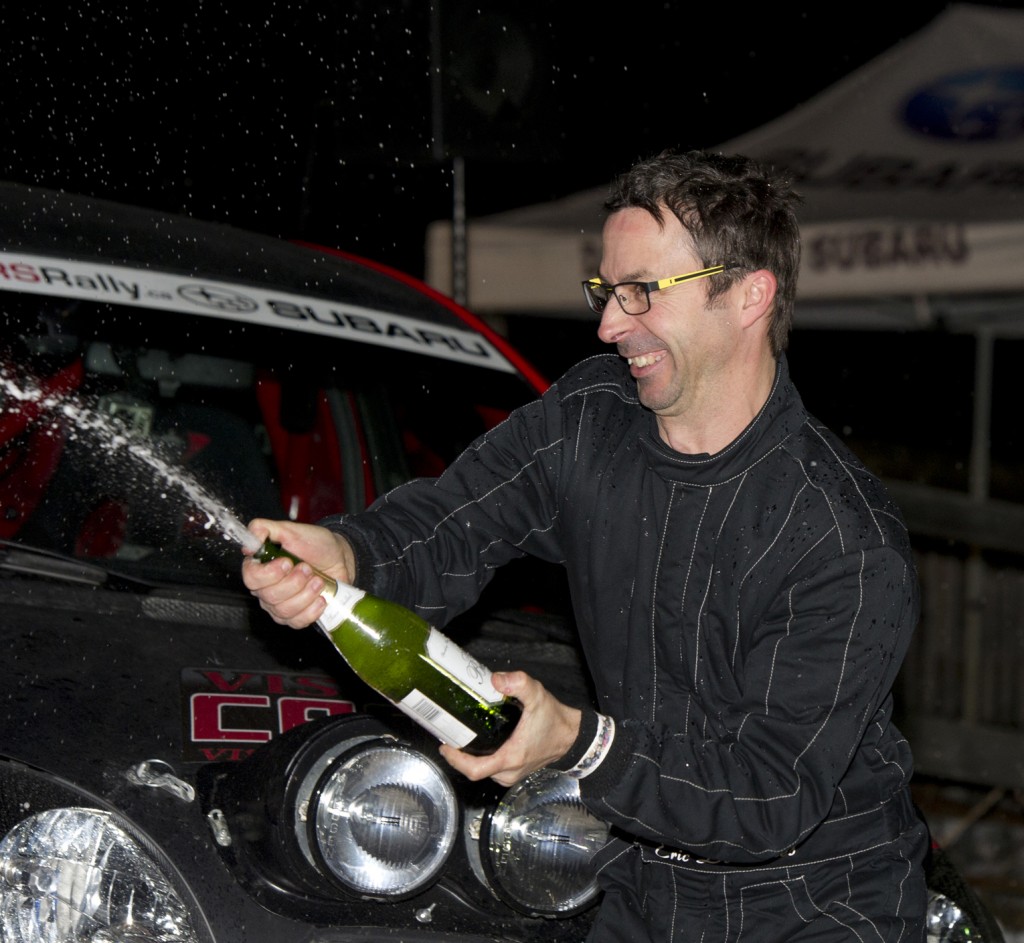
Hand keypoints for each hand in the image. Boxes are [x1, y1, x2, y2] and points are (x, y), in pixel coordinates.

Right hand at [241, 518, 356, 628]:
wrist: (339, 558)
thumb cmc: (315, 544)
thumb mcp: (290, 529)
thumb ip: (264, 529)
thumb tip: (248, 544)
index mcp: (260, 567)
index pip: (251, 578)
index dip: (269, 573)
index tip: (287, 562)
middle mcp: (265, 589)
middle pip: (269, 596)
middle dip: (294, 582)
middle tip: (307, 568)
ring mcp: (279, 605)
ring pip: (283, 610)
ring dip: (305, 594)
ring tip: (318, 580)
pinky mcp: (295, 617)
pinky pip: (297, 621)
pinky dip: (312, 610)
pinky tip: (321, 597)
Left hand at [439, 670, 580, 786]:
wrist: (572, 736)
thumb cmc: (554, 719)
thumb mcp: (537, 696)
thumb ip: (518, 683)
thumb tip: (495, 679)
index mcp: (511, 757)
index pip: (474, 769)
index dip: (455, 760)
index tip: (445, 745)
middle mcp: (509, 772)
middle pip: (474, 770)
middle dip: (458, 756)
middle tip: (448, 735)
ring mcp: (511, 774)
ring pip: (482, 770)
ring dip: (468, 758)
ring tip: (459, 737)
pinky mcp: (514, 771)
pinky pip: (490, 769)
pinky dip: (480, 758)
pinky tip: (476, 742)